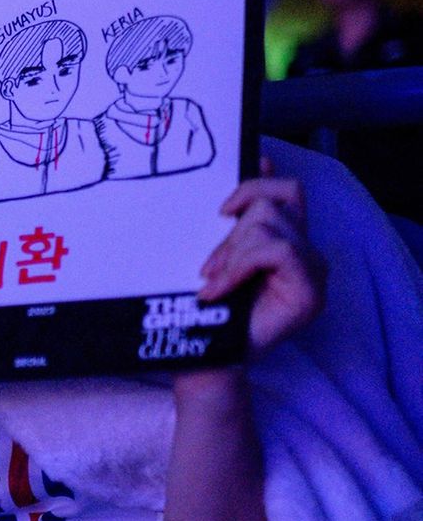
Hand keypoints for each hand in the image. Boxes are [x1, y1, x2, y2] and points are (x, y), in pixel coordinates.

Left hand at [198, 158, 324, 358]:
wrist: (212, 358)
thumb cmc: (212, 309)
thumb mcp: (221, 253)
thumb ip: (238, 218)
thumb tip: (259, 161)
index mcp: (288, 242)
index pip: (286, 193)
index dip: (258, 182)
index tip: (224, 197)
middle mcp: (308, 254)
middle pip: (273, 204)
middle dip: (230, 231)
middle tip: (206, 267)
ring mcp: (314, 271)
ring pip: (270, 223)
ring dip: (231, 250)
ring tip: (213, 281)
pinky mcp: (312, 290)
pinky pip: (276, 250)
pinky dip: (240, 264)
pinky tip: (219, 288)